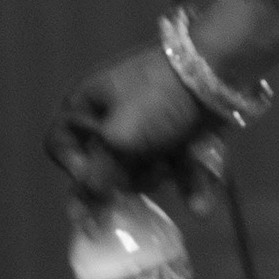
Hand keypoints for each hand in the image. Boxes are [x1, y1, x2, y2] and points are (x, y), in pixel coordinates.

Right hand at [46, 44, 225, 216]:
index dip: (74, 169)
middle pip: (105, 166)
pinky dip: (189, 183)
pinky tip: (201, 206)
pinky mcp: (179, 134)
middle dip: (126, 178)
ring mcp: (147, 125)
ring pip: (143, 170)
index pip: (59, 146)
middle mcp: (112, 116)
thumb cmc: (157, 97)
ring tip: (173, 167)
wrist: (218, 68)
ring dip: (159, 177)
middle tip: (140, 180)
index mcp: (86, 106)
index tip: (94, 185)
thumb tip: (84, 211)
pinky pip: (176, 167)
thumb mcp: (120, 137)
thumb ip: (99, 176)